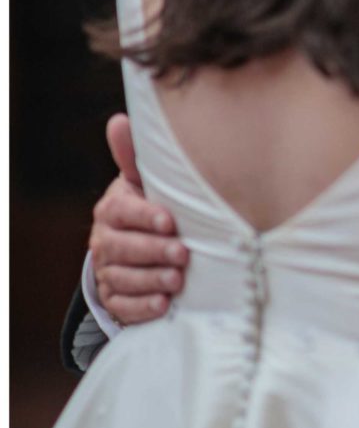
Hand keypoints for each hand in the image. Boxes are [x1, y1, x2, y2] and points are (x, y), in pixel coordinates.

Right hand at [89, 115, 188, 324]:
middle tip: (183, 255)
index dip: (146, 217)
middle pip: (123, 248)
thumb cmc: (149, 207)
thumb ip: (134, 156)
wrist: (137, 248)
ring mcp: (108, 270)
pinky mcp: (114, 297)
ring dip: (151, 280)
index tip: (171, 221)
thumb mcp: (144, 182)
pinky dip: (143, 306)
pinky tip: (163, 305)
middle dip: (154, 251)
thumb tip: (119, 120)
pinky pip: (123, 305)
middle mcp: (104, 240)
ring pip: (124, 278)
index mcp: (113, 209)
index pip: (123, 212)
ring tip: (177, 281)